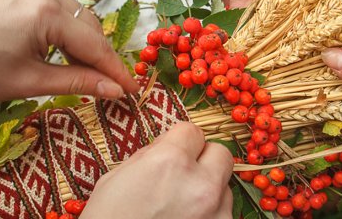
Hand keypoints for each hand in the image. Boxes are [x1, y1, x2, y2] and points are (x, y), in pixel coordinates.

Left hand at [0, 0, 138, 101]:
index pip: (94, 44)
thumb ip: (78, 82)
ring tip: (81, 68)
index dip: (116, 69)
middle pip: (89, 26)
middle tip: (107, 84)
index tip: (133, 88)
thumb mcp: (28, 81)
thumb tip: (116, 90)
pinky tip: (61, 47)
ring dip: (83, 41)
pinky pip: (60, 6)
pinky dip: (66, 28)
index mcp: (44, 11)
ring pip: (77, 15)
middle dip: (99, 55)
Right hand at [81, 122, 233, 218]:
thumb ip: (149, 156)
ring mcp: (215, 214)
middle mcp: (199, 184)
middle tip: (185, 172)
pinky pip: (223, 214)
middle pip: (221, 154)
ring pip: (225, 186)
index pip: (193, 131)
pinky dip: (209, 215)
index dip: (181, 140)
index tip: (174, 149)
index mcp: (170, 162)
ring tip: (181, 205)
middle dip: (204, 159)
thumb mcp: (116, 179)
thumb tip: (166, 146)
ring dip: (208, 189)